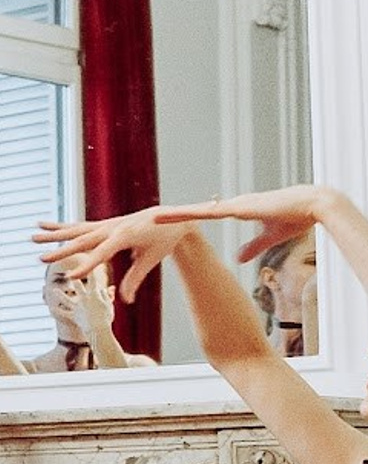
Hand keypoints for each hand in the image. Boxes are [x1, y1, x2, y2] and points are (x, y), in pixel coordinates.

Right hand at [37, 210, 184, 303]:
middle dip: (60, 251)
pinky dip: (60, 226)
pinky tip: (42, 225)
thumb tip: (126, 300)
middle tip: (41, 258)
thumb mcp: (152, 259)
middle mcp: (112, 227)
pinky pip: (79, 226)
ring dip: (53, 234)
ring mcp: (106, 224)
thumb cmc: (163, 239)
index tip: (70, 277)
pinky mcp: (103, 224)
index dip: (86, 266)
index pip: (101, 253)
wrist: (172, 217)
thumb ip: (135, 278)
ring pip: (75, 230)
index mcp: (125, 235)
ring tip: (32, 237)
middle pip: (82, 240)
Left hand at [151, 185, 329, 262]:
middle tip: (150, 219)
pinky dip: (196, 214)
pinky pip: (212, 212)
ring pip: (199, 211)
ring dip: (178, 215)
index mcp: (237, 210)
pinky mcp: (240, 208)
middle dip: (175, 217)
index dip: (187, 219)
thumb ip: (253, 246)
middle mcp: (232, 205)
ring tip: (153, 217)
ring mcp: (235, 205)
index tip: (169, 223)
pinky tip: (179, 215)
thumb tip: (238, 258)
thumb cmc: (295, 217)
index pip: (206, 216)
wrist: (313, 205)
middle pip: (196, 212)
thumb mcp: (269, 236)